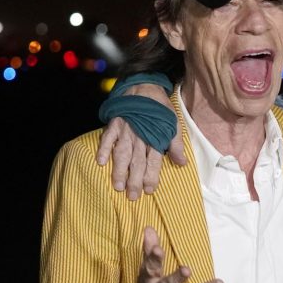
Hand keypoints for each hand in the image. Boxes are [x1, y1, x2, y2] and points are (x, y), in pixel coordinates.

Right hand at [95, 84, 185, 199]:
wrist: (144, 86)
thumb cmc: (160, 109)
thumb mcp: (174, 125)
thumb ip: (176, 145)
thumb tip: (182, 164)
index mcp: (155, 137)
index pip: (153, 161)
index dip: (151, 176)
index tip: (149, 190)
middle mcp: (140, 136)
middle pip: (137, 162)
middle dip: (135, 180)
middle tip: (132, 196)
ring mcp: (125, 130)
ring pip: (122, 154)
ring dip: (119, 171)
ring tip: (118, 186)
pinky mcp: (114, 124)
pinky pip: (107, 138)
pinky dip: (103, 149)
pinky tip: (100, 162)